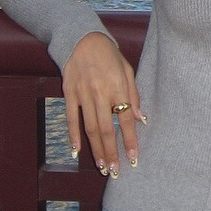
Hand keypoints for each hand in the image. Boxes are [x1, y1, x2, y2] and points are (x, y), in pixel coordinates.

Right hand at [63, 30, 143, 176]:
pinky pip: (71, 118)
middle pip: (105, 129)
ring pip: (89, 128)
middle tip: (114, 171)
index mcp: (118, 87)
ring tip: (100, 166)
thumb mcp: (127, 70)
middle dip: (111, 152)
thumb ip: (134, 95)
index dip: (130, 141)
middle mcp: (100, 93)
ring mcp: (83, 94)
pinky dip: (73, 136)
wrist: (83, 39)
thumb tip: (141, 119)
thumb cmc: (109, 56)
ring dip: (95, 149)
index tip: (133, 158)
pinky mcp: (69, 93)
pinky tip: (76, 151)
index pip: (125, 120)